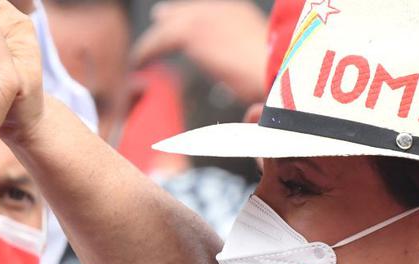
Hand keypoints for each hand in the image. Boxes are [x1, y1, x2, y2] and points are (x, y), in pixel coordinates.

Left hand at [131, 0, 267, 103]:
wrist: (280, 72)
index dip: (194, 20)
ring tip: (141, 54)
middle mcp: (222, 10)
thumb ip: (250, 70)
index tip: (184, 24)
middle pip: (186, 13)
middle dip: (171, 17)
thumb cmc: (280, 82)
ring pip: (169, 26)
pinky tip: (138, 62)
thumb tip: (248, 98)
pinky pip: (158, 41)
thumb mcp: (266, 69)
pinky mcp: (190, 33)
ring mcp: (206, 18)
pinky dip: (147, 51)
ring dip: (155, 41)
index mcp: (241, 15)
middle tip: (158, 19)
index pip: (210, 14)